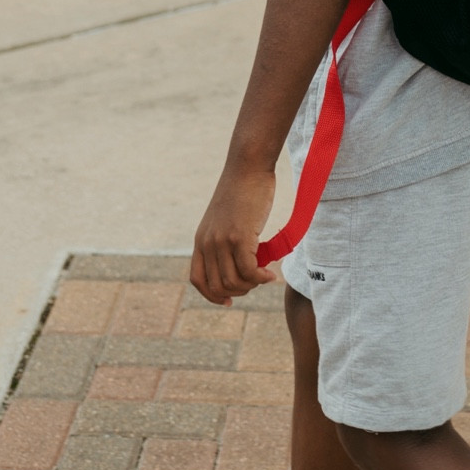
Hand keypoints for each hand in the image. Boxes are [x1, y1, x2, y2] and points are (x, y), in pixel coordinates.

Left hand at [191, 161, 277, 305]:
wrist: (248, 168)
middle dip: (238, 292)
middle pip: (217, 286)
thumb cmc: (242, 192)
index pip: (198, 280)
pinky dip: (261, 279)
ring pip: (233, 282)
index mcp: (201, 241)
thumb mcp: (226, 220)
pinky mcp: (239, 237)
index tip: (229, 301)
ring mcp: (222, 241)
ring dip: (251, 286)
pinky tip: (271, 274)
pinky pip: (249, 271)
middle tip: (255, 282)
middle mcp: (207, 243)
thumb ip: (226, 241)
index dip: (212, 296)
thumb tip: (241, 266)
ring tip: (265, 276)